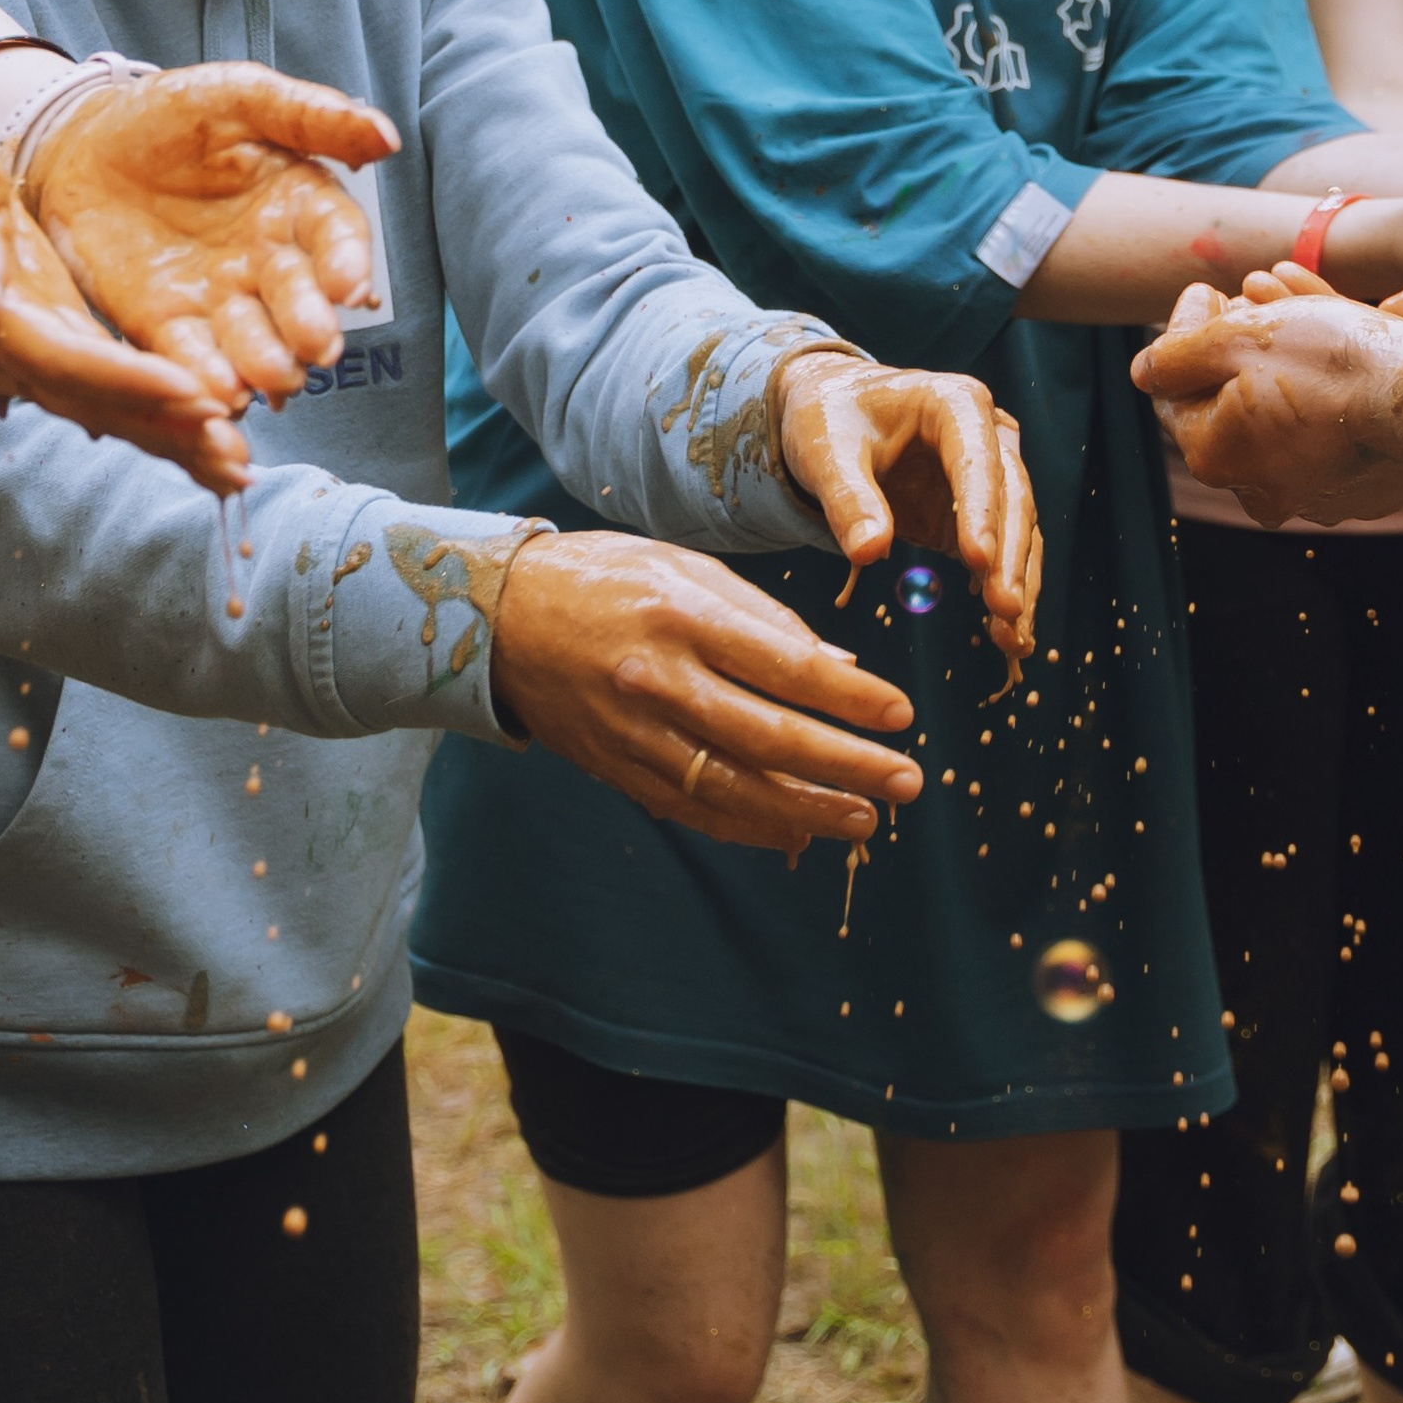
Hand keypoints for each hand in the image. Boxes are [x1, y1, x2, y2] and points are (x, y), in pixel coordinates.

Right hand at [0, 107, 252, 493]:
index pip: (61, 360)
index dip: (126, 382)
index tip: (193, 395)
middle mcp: (3, 352)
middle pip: (90, 405)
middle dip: (163, 434)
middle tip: (235, 462)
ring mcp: (25, 353)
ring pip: (102, 410)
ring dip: (167, 440)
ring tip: (233, 468)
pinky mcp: (48, 340)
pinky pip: (104, 390)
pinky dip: (153, 415)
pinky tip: (199, 434)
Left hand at [22, 65, 393, 408]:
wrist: (82, 141)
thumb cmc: (173, 114)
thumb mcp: (242, 96)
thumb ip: (312, 116)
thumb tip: (386, 137)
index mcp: (297, 203)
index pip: (335, 236)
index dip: (346, 261)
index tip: (350, 287)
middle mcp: (267, 260)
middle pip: (297, 298)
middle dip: (308, 325)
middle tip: (318, 350)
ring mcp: (218, 298)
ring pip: (251, 338)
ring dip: (264, 362)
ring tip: (273, 381)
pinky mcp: (165, 324)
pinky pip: (188, 354)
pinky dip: (203, 376)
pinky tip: (215, 392)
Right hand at [489, 532, 921, 857]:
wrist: (496, 617)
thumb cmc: (605, 578)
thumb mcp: (684, 568)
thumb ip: (763, 618)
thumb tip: (840, 668)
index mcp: (680, 614)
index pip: (784, 665)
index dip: (849, 697)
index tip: (902, 716)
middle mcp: (656, 678)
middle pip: (767, 735)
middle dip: (846, 766)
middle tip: (906, 782)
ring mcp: (632, 731)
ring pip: (732, 786)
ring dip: (806, 810)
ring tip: (864, 821)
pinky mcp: (615, 767)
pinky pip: (691, 809)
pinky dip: (747, 828)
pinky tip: (795, 834)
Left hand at [774, 349, 1040, 660]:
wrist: (830, 415)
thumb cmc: (828, 419)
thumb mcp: (825, 450)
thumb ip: (848, 497)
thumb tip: (871, 553)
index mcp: (953, 403)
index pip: (977, 458)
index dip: (981, 509)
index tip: (978, 560)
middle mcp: (986, 434)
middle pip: (1011, 497)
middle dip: (1010, 557)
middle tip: (1007, 610)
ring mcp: (987, 476)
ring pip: (1018, 529)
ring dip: (1018, 583)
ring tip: (1014, 638)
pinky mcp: (977, 513)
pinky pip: (1001, 554)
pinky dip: (1003, 589)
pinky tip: (1007, 635)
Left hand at [1130, 278, 1402, 525]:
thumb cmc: (1332, 361)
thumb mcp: (1236, 339)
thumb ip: (1174, 355)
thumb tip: (1144, 369)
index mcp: (1216, 458)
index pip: (1174, 390)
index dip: (1185, 331)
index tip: (1207, 290)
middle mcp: (1261, 490)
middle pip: (1226, 407)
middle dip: (1229, 348)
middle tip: (1243, 300)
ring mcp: (1317, 495)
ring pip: (1278, 418)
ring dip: (1275, 366)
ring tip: (1287, 316)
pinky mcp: (1364, 489)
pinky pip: (1326, 434)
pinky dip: (1320, 394)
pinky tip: (1333, 354)